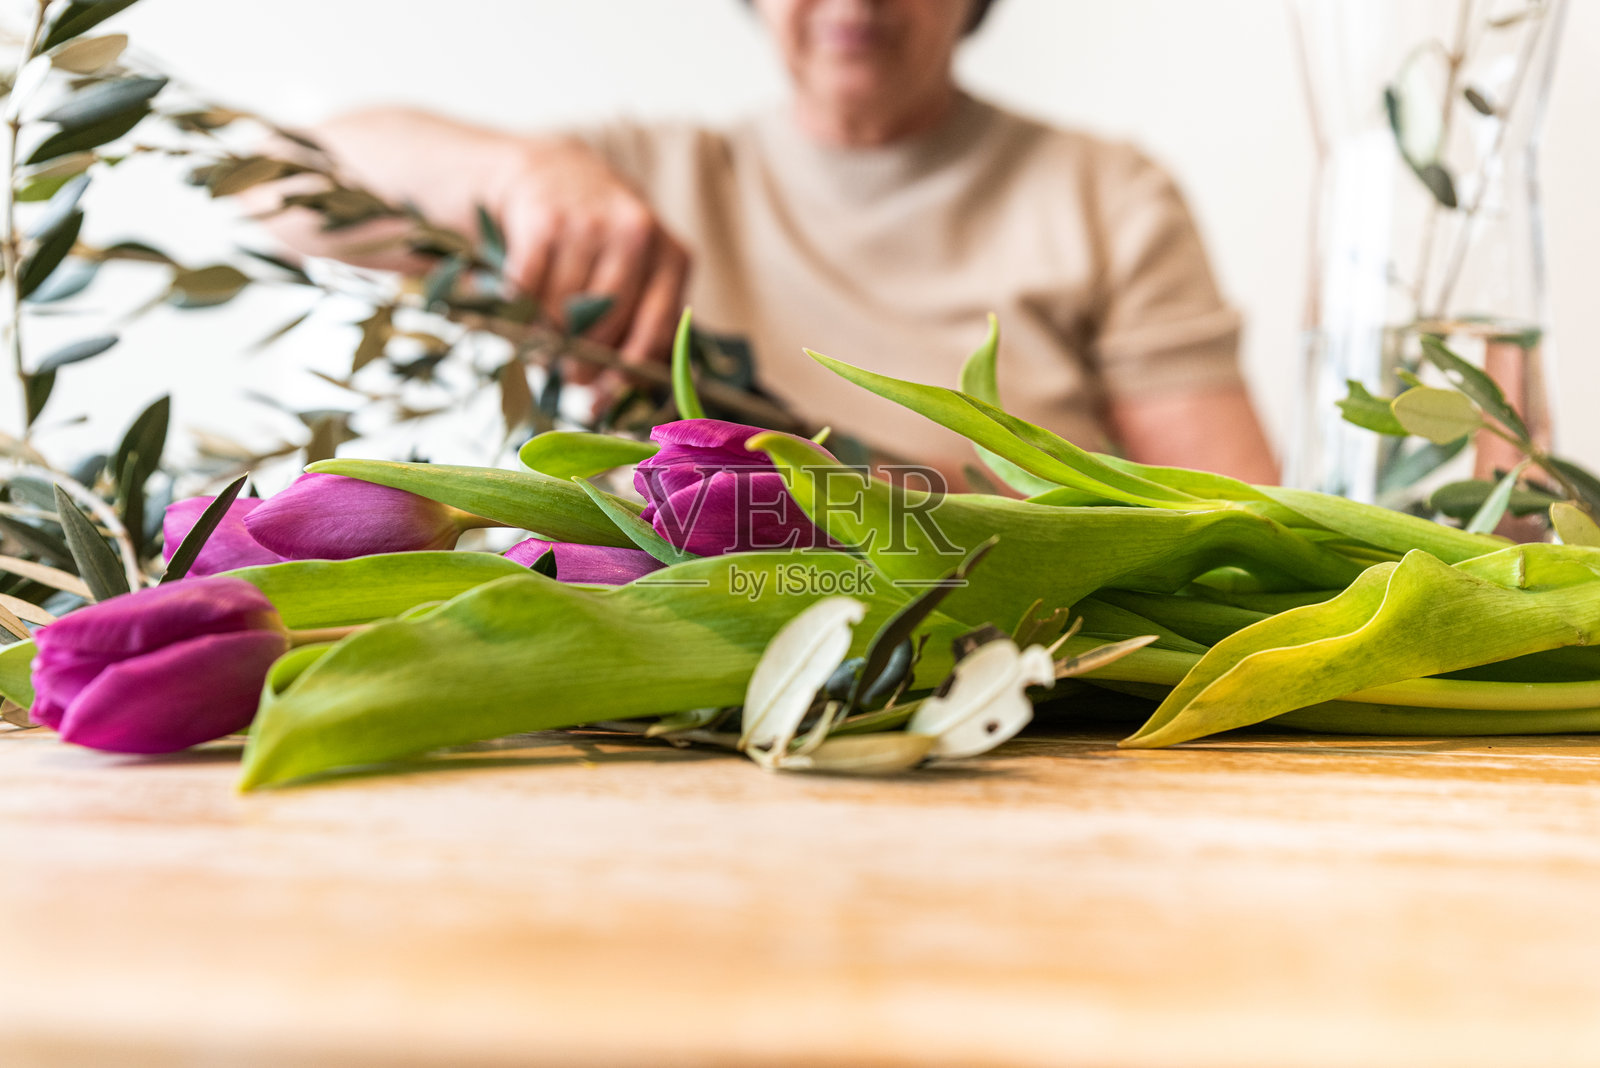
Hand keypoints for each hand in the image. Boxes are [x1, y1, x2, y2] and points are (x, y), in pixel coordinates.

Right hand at [497, 139, 688, 384]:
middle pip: (608, 325)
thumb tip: (619, 399)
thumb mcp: (629, 272)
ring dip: (542, 339)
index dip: (625, 374)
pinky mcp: (543, 216)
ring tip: (535, 341)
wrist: (539, 170)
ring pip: (564, 312)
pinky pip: (526, 292)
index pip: (655, 330)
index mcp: (670, 255)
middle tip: (564, 373)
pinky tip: (510, 310)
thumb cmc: (590, 241)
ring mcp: (591, 221)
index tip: (602, 401)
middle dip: (581, 361)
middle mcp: (638, 233)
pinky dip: (513, 312)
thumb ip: (636, 325)